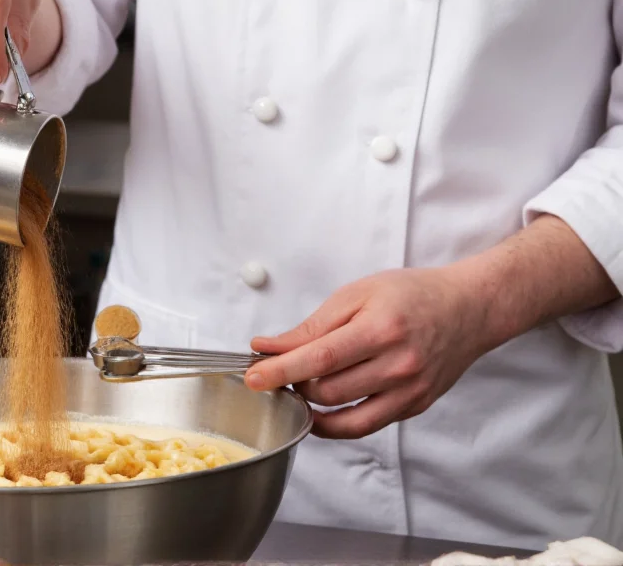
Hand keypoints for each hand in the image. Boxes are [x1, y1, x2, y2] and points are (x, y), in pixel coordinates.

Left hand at [247, 268, 490, 438]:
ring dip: (310, 403)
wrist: (468, 309)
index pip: (320, 358)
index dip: (281, 371)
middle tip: (279, 370)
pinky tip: (318, 410)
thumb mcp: (357, 294)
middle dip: (293, 383)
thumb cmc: (412, 294)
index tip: (253, 378)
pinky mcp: (413, 407)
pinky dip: (333, 423)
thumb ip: (311, 326)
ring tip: (300, 384)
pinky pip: (363, 426)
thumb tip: (268, 347)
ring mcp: (408, 390)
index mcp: (380, 329)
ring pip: (341, 414)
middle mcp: (398, 364)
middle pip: (326, 390)